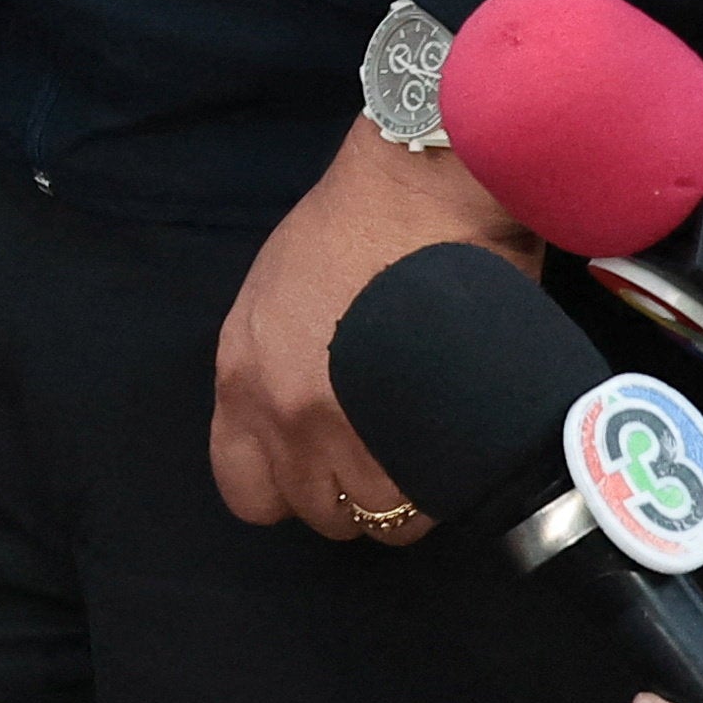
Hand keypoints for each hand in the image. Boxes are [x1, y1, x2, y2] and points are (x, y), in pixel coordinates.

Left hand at [205, 125, 533, 536]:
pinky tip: (460, 445)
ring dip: (409, 493)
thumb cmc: (354, 222)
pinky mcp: (417, 428)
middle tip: (391, 448)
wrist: (422, 185)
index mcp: (242, 376)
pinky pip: (431, 503)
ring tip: (432, 443)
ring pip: (381, 517)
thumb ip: (274, 366)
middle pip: (321, 513)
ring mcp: (350, 427)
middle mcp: (285, 413)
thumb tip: (302, 427)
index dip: (293, 489)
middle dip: (358, 493)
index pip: (247, 492)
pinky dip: (449, 486)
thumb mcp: (275, 295)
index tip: (328, 468)